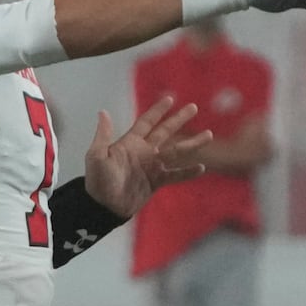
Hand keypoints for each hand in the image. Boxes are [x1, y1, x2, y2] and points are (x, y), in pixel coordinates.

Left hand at [83, 97, 211, 217]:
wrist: (104, 207)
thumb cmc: (98, 181)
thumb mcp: (96, 156)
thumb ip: (103, 135)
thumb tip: (103, 112)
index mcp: (131, 142)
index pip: (147, 122)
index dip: (157, 110)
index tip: (170, 98)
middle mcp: (145, 151)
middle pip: (165, 131)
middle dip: (179, 119)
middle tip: (193, 107)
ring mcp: (152, 166)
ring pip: (176, 151)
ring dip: (192, 143)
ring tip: (208, 135)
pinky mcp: (157, 182)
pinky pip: (176, 175)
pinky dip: (188, 172)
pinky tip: (201, 167)